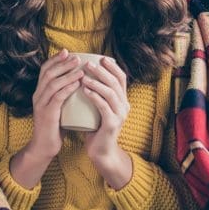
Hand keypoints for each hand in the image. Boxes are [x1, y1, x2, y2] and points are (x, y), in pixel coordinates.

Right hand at [25, 49, 83, 159]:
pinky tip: (78, 83)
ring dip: (67, 74)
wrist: (45, 147)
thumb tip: (79, 82)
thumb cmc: (55, 127)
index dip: (55, 59)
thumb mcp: (58, 107)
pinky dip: (68, 88)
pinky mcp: (47, 114)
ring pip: (53, 83)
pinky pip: (57, 97)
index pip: (44, 70)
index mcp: (39, 92)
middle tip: (77, 57)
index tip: (67, 52)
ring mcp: (41, 105)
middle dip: (62, 63)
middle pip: (48, 73)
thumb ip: (64, 95)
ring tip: (81, 68)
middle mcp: (37, 96)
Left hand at [80, 56, 132, 187]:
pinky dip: (94, 96)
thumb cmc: (95, 128)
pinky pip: (104, 106)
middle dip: (102, 71)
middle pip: (116, 82)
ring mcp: (120, 115)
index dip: (112, 66)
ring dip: (97, 82)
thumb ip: (96, 95)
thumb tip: (83, 76)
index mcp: (122, 100)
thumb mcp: (98, 108)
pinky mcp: (112, 124)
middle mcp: (124, 106)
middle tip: (88, 64)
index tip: (100, 57)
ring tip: (83, 76)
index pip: (121, 78)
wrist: (100, 152)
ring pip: (111, 92)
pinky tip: (85, 90)